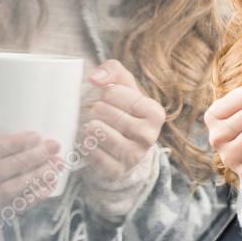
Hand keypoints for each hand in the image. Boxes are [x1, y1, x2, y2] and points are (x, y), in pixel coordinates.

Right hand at [0, 130, 64, 210]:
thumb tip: (14, 118)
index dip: (16, 144)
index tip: (36, 135)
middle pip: (7, 169)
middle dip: (34, 157)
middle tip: (54, 146)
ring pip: (14, 189)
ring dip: (39, 175)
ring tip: (58, 164)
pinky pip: (15, 205)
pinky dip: (35, 196)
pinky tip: (50, 184)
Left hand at [82, 59, 166, 179]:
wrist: (123, 146)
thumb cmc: (123, 109)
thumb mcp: (123, 85)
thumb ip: (112, 70)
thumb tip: (95, 78)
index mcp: (155, 113)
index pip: (113, 93)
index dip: (104, 93)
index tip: (108, 98)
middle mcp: (149, 136)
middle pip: (104, 112)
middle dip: (94, 109)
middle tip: (97, 113)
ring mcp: (134, 156)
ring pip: (98, 132)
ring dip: (88, 126)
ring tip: (91, 124)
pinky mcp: (117, 171)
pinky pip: (93, 154)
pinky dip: (86, 145)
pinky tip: (89, 140)